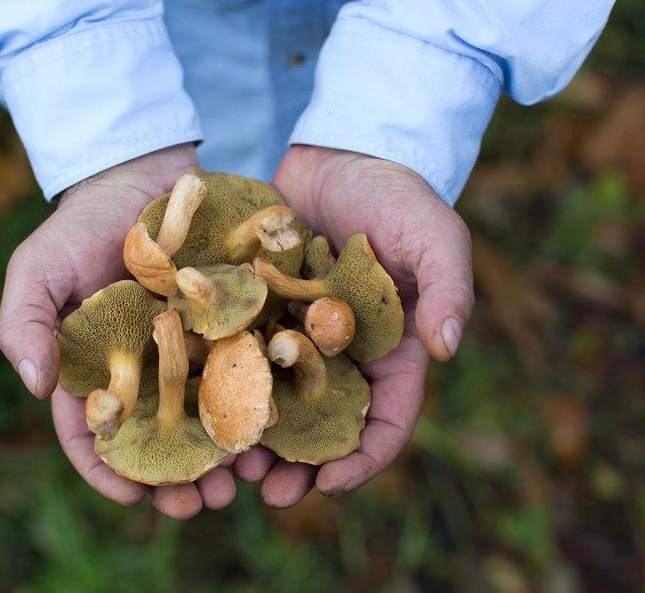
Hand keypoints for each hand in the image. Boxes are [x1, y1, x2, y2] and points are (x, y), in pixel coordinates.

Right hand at [0, 144, 237, 518]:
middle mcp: (147, 374)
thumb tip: (36, 388)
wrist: (139, 177)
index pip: (97, 437)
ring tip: (246, 478)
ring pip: (211, 417)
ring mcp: (192, 352)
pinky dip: (261, 399)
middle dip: (181, 480)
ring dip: (228, 453)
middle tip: (204, 506)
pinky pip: (248, 369)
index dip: (110, 472)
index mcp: (97, 373)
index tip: (134, 498)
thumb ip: (26, 324)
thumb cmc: (79, 226)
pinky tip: (277, 422)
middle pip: (162, 440)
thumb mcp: (38, 269)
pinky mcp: (232, 327)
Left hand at [233, 145, 474, 506]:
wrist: (342, 154)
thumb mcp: (436, 236)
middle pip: (322, 424)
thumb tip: (448, 348)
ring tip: (225, 462)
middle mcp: (342, 355)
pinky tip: (196, 404)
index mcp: (391, 352)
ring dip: (254, 435)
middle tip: (265, 492)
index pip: (386, 420)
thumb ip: (448, 289)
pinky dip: (222, 383)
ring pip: (275, 401)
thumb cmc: (400, 195)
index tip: (329, 486)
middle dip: (297, 464)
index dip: (363, 458)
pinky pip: (240, 355)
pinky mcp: (259, 311)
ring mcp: (297, 335)